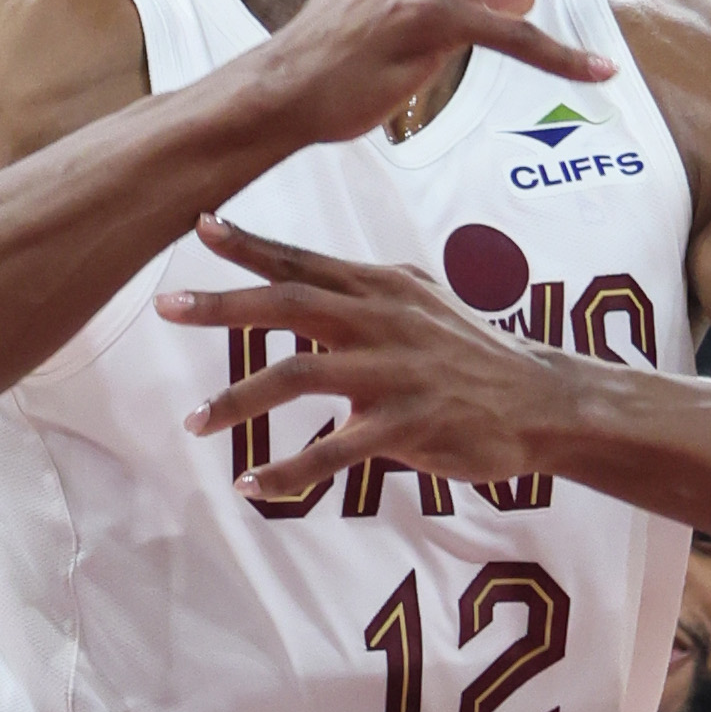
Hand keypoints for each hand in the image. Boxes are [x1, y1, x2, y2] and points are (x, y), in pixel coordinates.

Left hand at [156, 215, 574, 497]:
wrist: (542, 402)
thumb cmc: (474, 353)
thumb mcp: (423, 303)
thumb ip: (370, 289)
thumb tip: (317, 274)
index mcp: (382, 289)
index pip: (305, 261)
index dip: (251, 245)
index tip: (199, 227)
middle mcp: (384, 321)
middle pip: (291, 304)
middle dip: (225, 306)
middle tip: (168, 308)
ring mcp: (396, 373)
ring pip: (300, 377)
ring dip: (240, 400)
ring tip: (194, 421)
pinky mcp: (409, 425)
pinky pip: (336, 451)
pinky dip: (289, 471)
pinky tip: (251, 484)